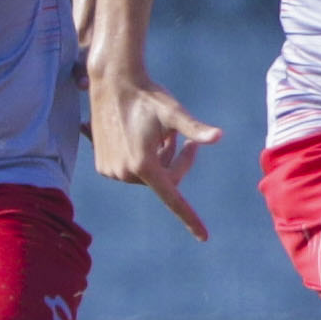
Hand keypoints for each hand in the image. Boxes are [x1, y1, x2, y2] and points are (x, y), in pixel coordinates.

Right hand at [91, 72, 223, 239]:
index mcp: (144, 164)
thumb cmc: (148, 95)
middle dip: (176, 161)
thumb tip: (218, 137)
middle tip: (181, 138)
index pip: (173, 199)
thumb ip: (194, 129)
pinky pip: (131, 171)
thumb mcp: (174, 112)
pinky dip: (141, 159)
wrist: (112, 82)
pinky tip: (139, 136)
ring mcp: (111, 171)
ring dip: (159, 159)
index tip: (204, 237)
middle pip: (163, 180)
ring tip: (157, 133)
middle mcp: (125, 173)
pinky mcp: (102, 165)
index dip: (190, 218)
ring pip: (148, 176)